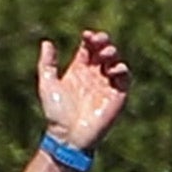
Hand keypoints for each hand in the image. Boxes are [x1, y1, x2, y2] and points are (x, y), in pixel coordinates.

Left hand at [37, 29, 131, 155]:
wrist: (68, 136)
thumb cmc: (56, 114)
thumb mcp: (48, 85)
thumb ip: (47, 64)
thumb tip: (47, 42)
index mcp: (79, 70)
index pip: (89, 48)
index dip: (90, 38)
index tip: (86, 35)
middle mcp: (94, 75)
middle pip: (103, 51)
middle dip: (103, 42)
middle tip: (99, 41)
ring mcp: (106, 85)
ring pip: (115, 62)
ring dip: (113, 54)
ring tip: (105, 55)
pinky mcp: (117, 96)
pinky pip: (125, 78)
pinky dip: (121, 70)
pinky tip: (111, 70)